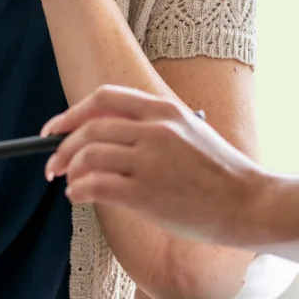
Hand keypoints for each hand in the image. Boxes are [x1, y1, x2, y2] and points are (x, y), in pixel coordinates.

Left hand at [41, 85, 269, 246]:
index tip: (55, 128)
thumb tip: (105, 133)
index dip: (73, 112)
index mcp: (164, 110)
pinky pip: (96, 186)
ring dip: (69, 170)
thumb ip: (152, 126)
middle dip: (62, 146)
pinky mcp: (146, 194)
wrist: (246, 201)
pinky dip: (78, 191)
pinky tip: (78, 197)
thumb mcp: (188, 131)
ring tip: (69, 183)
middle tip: (52, 163)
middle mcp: (154, 129)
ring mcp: (150, 161)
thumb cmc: (218, 171)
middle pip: (90, 127)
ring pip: (89, 155)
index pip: (105, 98)